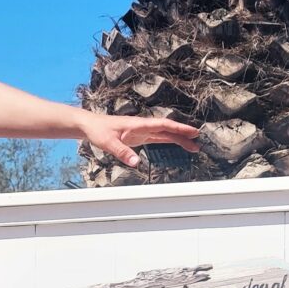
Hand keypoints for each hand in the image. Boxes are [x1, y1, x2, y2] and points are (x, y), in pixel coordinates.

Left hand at [80, 112, 200, 168]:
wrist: (90, 125)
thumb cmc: (98, 130)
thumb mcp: (108, 142)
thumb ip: (122, 152)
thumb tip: (136, 162)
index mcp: (139, 124)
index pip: (163, 125)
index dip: (179, 128)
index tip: (193, 131)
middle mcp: (143, 126)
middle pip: (167, 130)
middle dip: (183, 134)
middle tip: (198, 141)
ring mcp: (141, 131)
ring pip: (164, 134)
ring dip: (178, 139)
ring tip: (193, 146)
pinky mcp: (138, 136)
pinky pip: (157, 138)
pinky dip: (168, 140)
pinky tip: (176, 144)